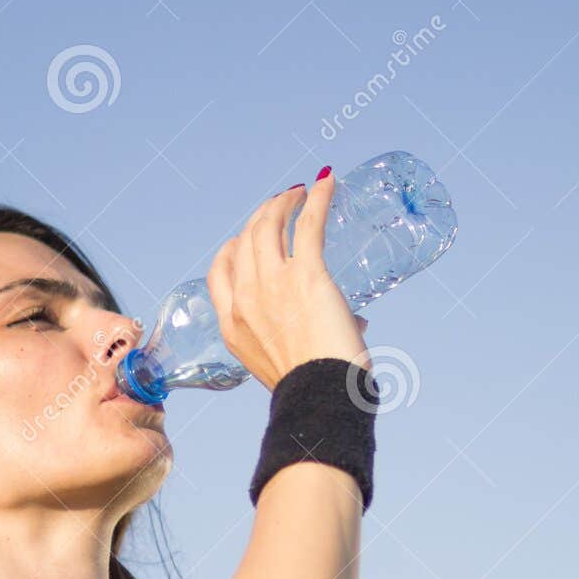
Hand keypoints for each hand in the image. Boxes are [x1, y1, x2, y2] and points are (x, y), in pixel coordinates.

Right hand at [205, 172, 370, 392]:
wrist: (321, 396)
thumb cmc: (313, 388)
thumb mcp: (287, 364)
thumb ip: (311, 338)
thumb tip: (357, 323)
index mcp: (232, 325)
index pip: (221, 270)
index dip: (235, 246)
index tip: (251, 237)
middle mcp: (245, 299)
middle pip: (245, 239)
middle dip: (262, 215)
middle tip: (282, 205)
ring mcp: (271, 284)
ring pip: (268, 224)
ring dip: (283, 202)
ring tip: (300, 193)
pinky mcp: (305, 275)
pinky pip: (308, 224)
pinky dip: (317, 198)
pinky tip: (326, 182)